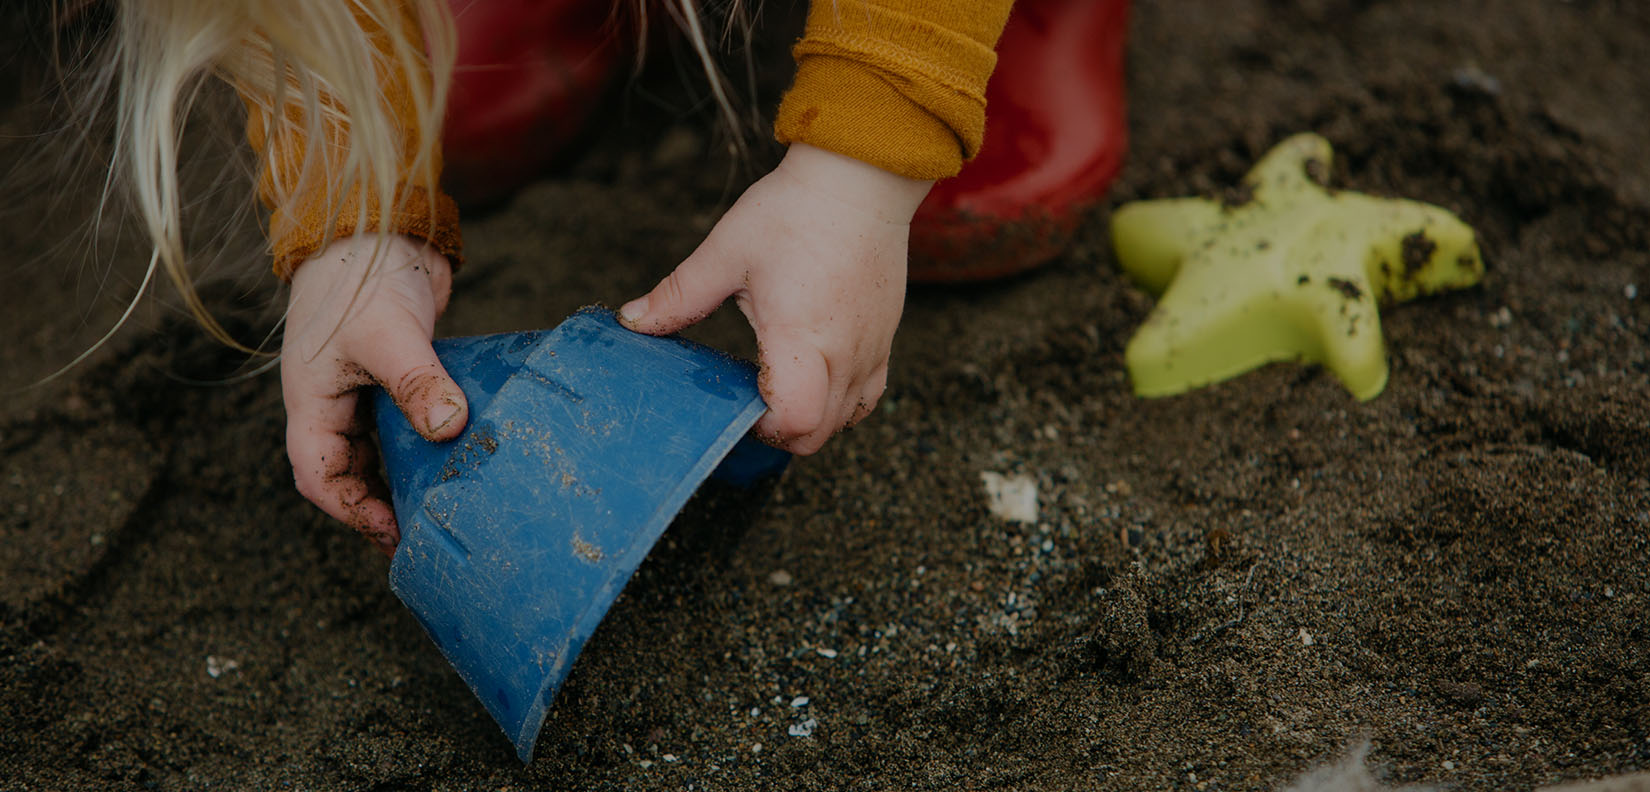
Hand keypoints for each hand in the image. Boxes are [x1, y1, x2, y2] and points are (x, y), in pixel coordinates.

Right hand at [282, 235, 467, 554]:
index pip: (318, 476)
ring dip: (407, 476)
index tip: (393, 533)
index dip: (351, 510)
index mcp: (311, 400)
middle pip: (349, 473)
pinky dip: (427, 442)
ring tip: (447, 502)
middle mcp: (332, 402)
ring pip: (380, 451)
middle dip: (382, 504)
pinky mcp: (396, 377)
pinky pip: (406, 424)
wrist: (378, 224)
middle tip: (429, 529)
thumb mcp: (389, 334)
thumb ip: (417, 382)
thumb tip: (449, 428)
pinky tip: (460, 456)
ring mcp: (362, 391)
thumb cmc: (363, 276)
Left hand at [619, 143, 934, 453]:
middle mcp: (843, 353)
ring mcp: (871, 349)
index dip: (761, 427)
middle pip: (817, 435)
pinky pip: (869, 396)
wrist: (860, 177)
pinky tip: (815, 377)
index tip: (737, 405)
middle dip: (779, 432)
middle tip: (749, 400)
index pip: (794, 420)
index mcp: (800, 336)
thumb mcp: (726, 252)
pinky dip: (841, 403)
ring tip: (780, 386)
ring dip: (811, 419)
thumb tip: (632, 321)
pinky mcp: (886, 338)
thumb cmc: (795, 210)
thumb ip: (679, 296)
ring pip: (846, 420)